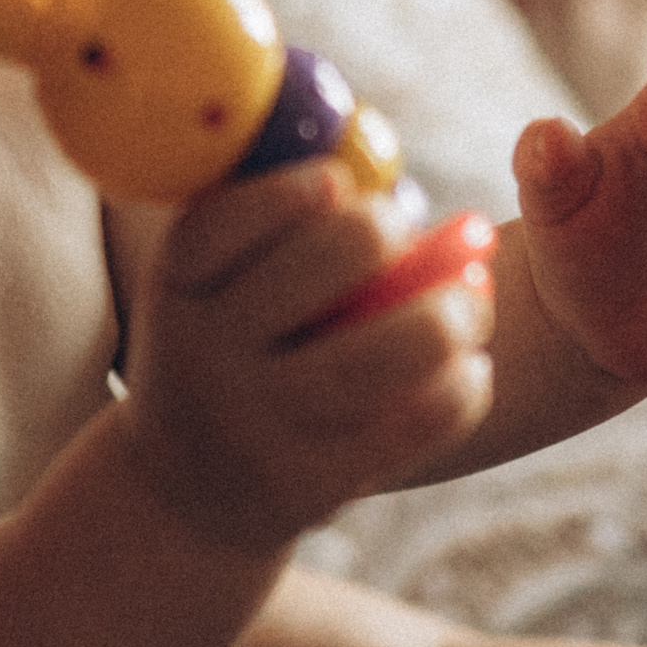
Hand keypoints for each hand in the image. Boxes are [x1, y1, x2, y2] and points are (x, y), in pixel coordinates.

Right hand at [121, 163, 494, 550]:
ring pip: (367, 361)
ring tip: (470, 299)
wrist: (183, 493)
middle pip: (300, 279)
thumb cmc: (219, 353)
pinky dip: (456, 391)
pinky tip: (474, 365)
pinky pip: (404, 429)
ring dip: (439, 318)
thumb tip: (374, 153)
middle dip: (373, 236)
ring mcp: (257, 425)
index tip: (337, 180)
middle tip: (406, 225)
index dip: (280, 196)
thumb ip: (263, 232)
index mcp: (173, 294)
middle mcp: (203, 357)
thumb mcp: (205, 293)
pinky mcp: (311, 483)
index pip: (213, 231)